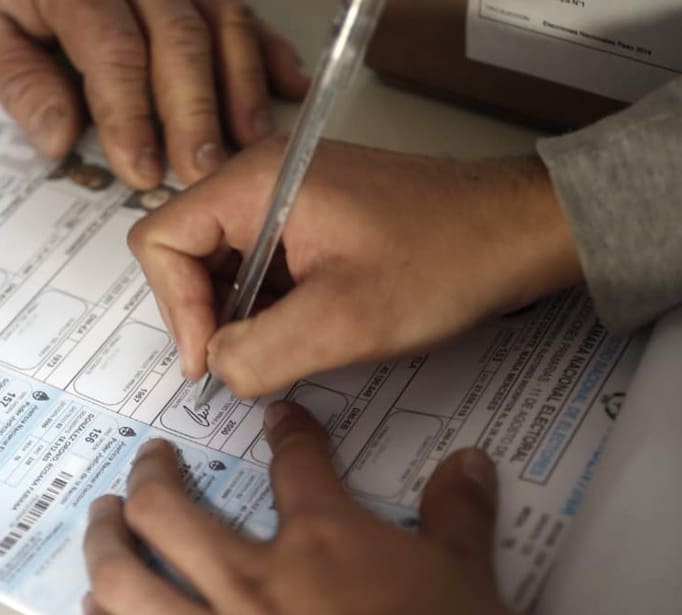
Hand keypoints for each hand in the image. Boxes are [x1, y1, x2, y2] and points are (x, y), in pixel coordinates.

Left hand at [0, 0, 308, 187]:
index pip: (114, 48)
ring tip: (247, 146)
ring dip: (240, 88)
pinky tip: (285, 87)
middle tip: (199, 171)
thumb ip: (17, 80)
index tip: (141, 169)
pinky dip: (266, 51)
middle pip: (179, 38)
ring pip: (221, 23)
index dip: (132, 114)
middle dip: (195, 112)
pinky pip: (241, 9)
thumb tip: (60, 138)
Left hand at [80, 402, 534, 614]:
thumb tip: (468, 463)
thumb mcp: (475, 585)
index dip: (287, 436)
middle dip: (152, 477)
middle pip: (170, 513)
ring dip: (104, 544)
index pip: (297, 468)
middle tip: (148, 465)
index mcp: (324, 546)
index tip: (279, 424)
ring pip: (128, 584)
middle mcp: (255, 590)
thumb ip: (458, 521)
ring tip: (102, 523)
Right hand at [129, 138, 583, 395]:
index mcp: (255, 182)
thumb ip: (258, 352)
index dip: (175, 307)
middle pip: (187, 252)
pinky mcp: (313, 220)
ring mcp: (288, 198)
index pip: (161, 239)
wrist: (519, 234)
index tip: (213, 361)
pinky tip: (311, 333)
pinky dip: (272, 309)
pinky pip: (264, 268)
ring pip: (224, 266)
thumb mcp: (342, 322)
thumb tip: (217, 368)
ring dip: (244, 318)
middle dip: (208, 316)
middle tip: (250, 365)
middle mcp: (261, 179)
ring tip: (292, 349)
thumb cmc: (443, 263)